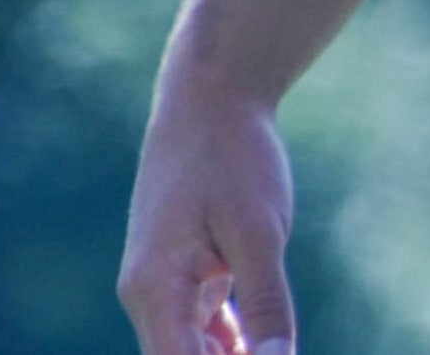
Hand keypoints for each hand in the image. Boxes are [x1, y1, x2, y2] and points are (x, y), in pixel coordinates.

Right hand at [118, 66, 295, 354]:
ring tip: (274, 352)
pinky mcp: (182, 271)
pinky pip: (200, 326)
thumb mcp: (260, 232)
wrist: (211, 100)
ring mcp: (163, 285)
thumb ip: (266, 302)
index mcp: (157, 292)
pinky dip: (229, 343)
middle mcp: (149, 297)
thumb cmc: (233, 159)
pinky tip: (260, 348)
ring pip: (191, 350)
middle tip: (280, 352)